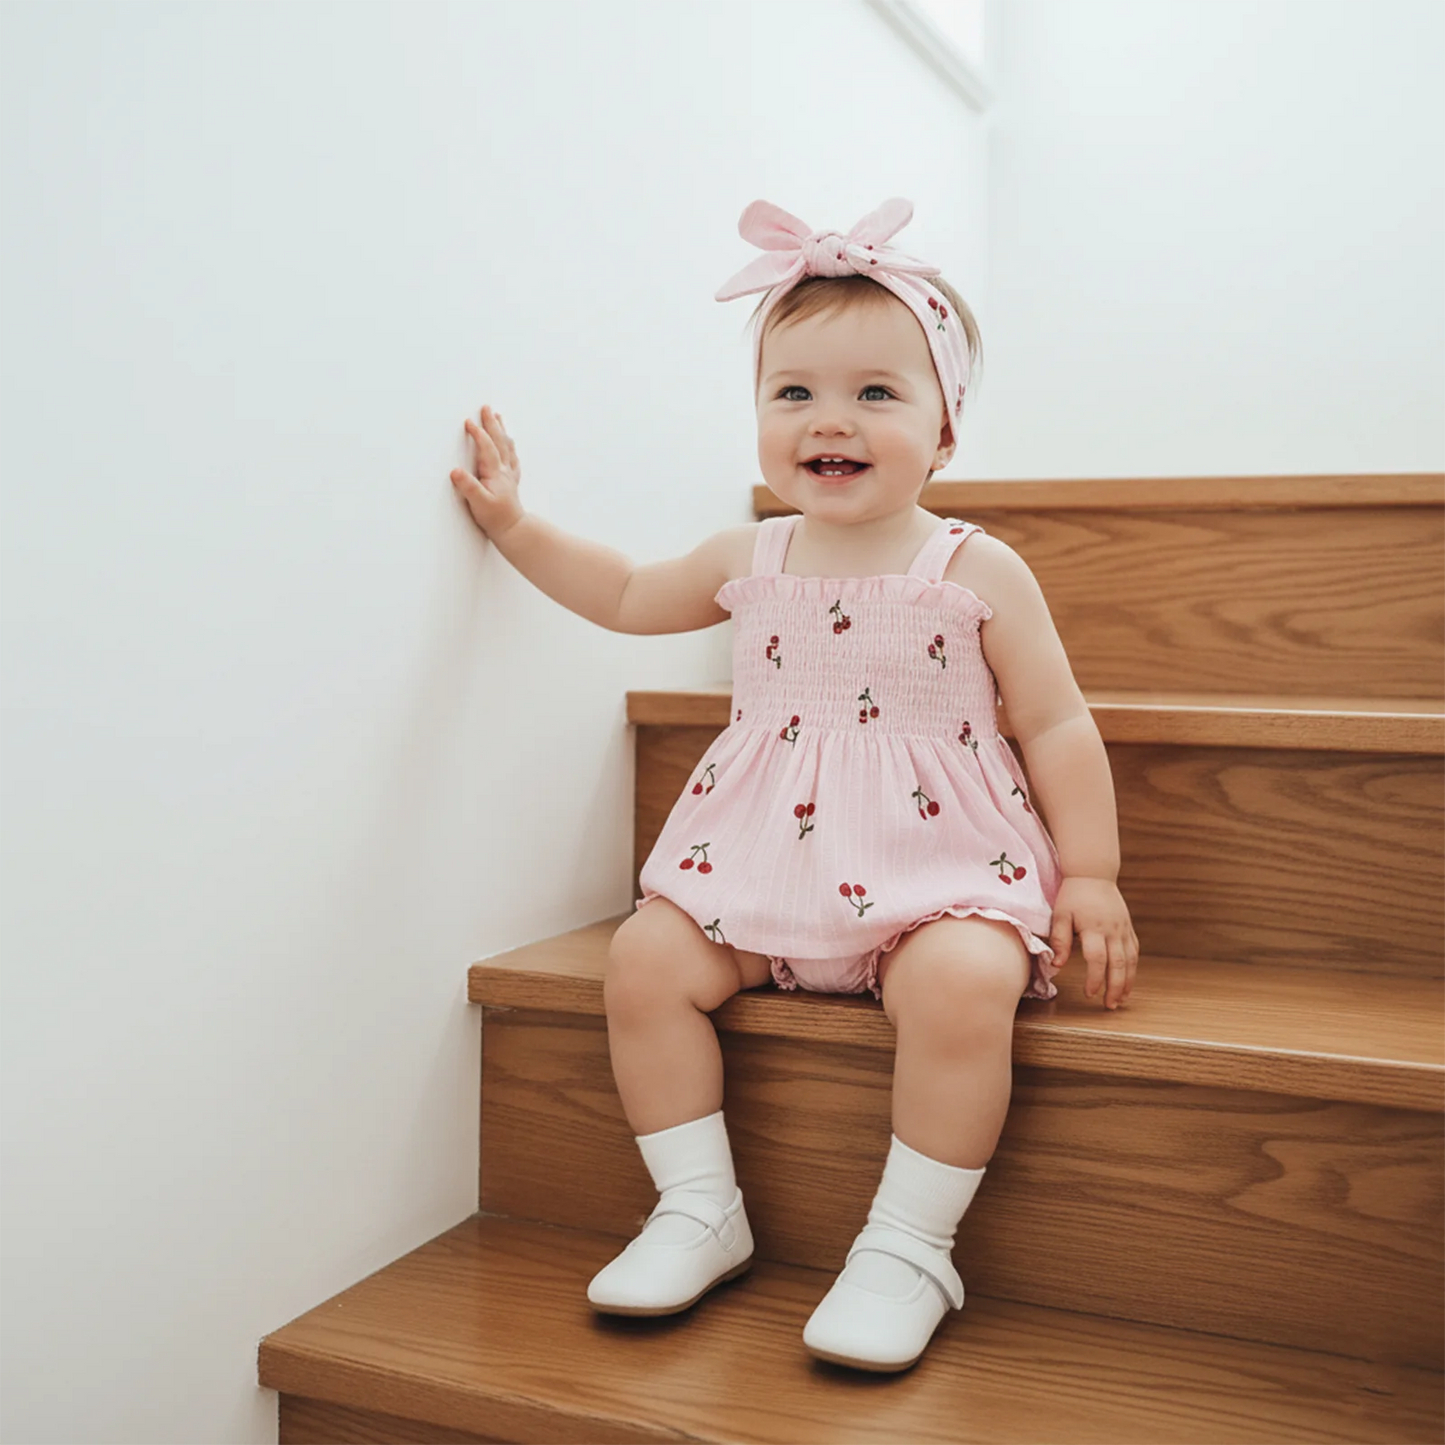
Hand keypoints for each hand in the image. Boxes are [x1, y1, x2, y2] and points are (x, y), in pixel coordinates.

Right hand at [450, 404, 523, 539]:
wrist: (513, 529)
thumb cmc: (495, 517)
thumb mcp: (478, 503)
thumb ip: (468, 487)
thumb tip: (455, 471)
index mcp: (495, 473)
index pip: (487, 448)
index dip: (478, 434)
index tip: (469, 422)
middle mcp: (504, 470)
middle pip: (499, 441)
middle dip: (492, 424)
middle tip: (486, 408)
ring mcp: (508, 475)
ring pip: (507, 447)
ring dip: (501, 431)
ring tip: (498, 417)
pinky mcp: (510, 481)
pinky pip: (512, 458)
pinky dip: (510, 447)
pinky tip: (510, 444)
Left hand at [1046, 875, 1137, 1008]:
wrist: (1093, 874)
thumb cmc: (1073, 895)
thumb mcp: (1060, 915)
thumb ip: (1060, 940)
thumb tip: (1058, 965)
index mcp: (1094, 928)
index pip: (1097, 960)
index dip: (1094, 979)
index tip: (1089, 993)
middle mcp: (1112, 930)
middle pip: (1119, 964)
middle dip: (1115, 988)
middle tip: (1109, 1005)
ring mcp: (1123, 929)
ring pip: (1131, 960)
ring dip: (1127, 982)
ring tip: (1121, 999)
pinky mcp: (1128, 927)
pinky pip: (1134, 951)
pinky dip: (1133, 968)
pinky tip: (1128, 980)